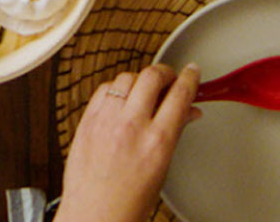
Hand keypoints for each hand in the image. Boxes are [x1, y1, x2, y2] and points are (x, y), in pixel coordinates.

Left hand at [57, 63, 200, 221]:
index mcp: (157, 141)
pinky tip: (120, 99)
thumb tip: (189, 112)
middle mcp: (131, 126)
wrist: (94, 215)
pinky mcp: (87, 121)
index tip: (192, 71)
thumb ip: (174, 133)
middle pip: (152, 76)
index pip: (180, 94)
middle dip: (165, 73)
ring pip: (126, 77)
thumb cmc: (128, 202)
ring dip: (139, 80)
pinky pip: (103, 89)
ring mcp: (106, 121)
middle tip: (169, 79)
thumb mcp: (162, 169)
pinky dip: (115, 89)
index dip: (190, 77)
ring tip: (144, 91)